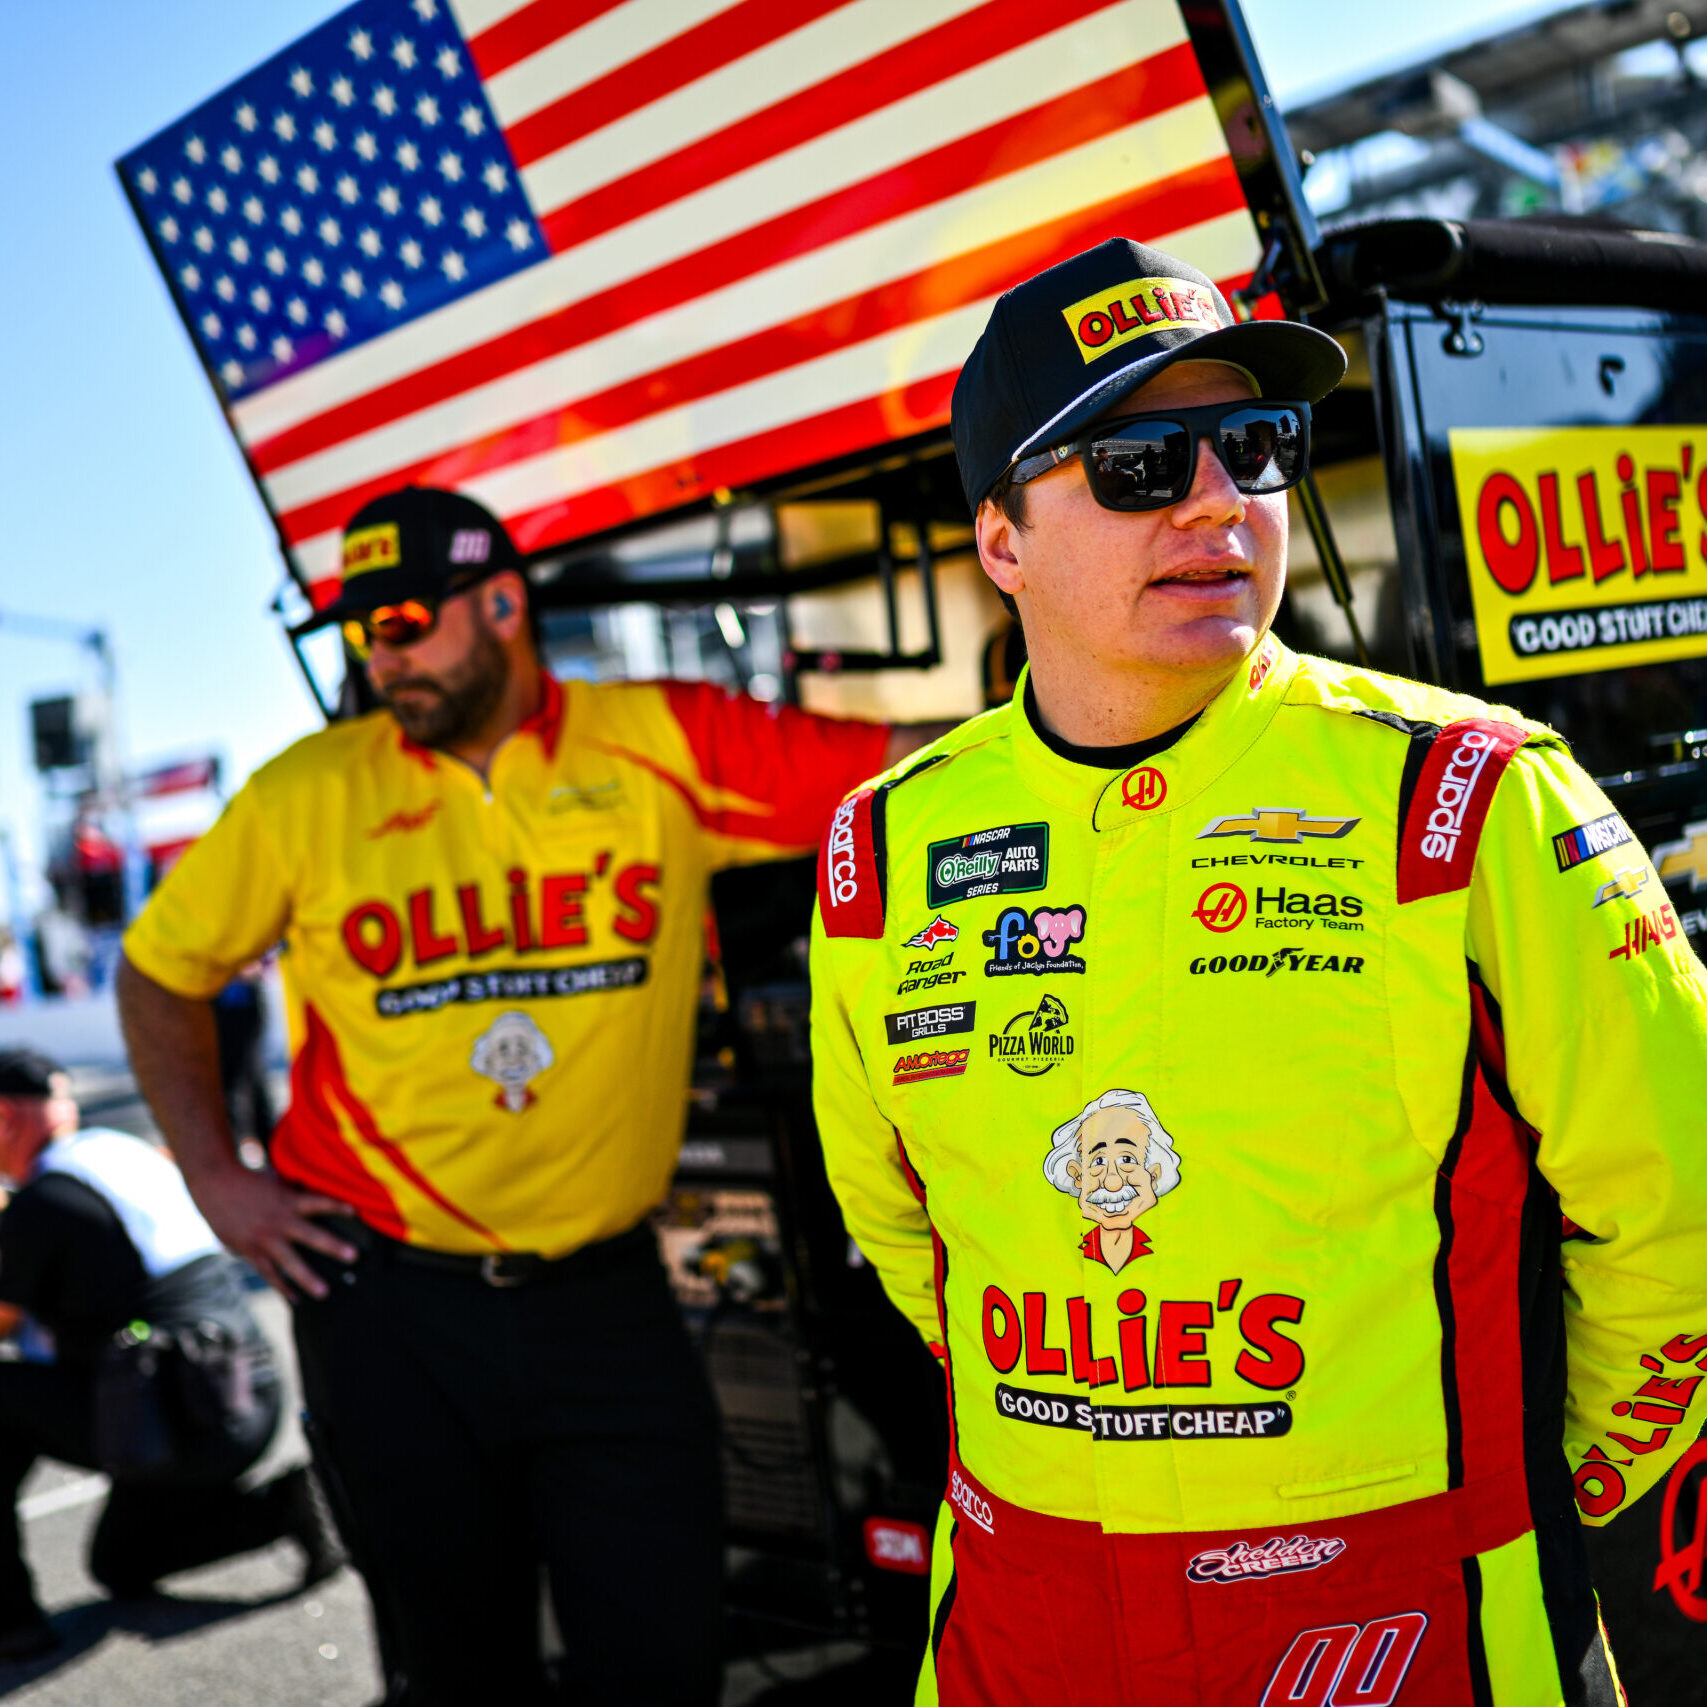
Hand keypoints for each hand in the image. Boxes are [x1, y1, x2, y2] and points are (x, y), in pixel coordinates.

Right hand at [187, 1163, 357, 1299]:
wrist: (215, 1184)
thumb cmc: (251, 1180)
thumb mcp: (277, 1180)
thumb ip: (296, 1191)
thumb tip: (318, 1193)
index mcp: (288, 1200)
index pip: (317, 1202)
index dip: (336, 1206)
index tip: (355, 1212)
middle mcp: (279, 1221)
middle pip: (310, 1235)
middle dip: (332, 1246)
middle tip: (353, 1256)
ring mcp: (264, 1238)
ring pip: (289, 1262)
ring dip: (307, 1278)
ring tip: (324, 1293)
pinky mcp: (250, 1251)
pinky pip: (269, 1273)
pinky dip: (281, 1287)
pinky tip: (295, 1299)